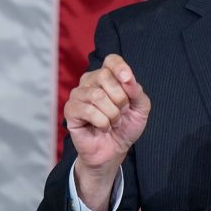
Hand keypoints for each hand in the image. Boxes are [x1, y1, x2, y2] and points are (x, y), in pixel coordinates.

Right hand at [64, 54, 150, 210]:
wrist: (114, 150)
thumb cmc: (126, 126)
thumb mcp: (140, 108)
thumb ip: (136, 91)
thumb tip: (128, 78)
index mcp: (108, 77)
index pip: (111, 60)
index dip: (120, 67)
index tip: (128, 80)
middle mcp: (90, 82)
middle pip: (104, 76)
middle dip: (120, 98)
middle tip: (122, 112)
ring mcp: (78, 95)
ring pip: (97, 95)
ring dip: (113, 114)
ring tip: (113, 122)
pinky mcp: (70, 110)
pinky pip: (88, 110)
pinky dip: (102, 122)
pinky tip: (103, 127)